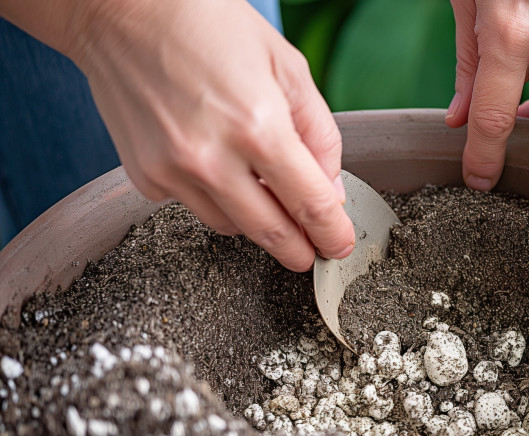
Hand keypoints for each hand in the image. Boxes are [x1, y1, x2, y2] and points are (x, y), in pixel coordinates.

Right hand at [66, 0, 353, 271]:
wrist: (120, 10)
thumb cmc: (206, 22)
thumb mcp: (286, 65)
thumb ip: (318, 134)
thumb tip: (330, 191)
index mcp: (259, 127)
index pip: (310, 205)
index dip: (332, 234)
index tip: (339, 246)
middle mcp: (213, 159)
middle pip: (272, 232)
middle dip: (300, 249)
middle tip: (314, 250)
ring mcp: (174, 172)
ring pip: (232, 227)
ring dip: (257, 220)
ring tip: (264, 190)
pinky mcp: (146, 177)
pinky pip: (194, 206)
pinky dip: (215, 196)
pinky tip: (215, 160)